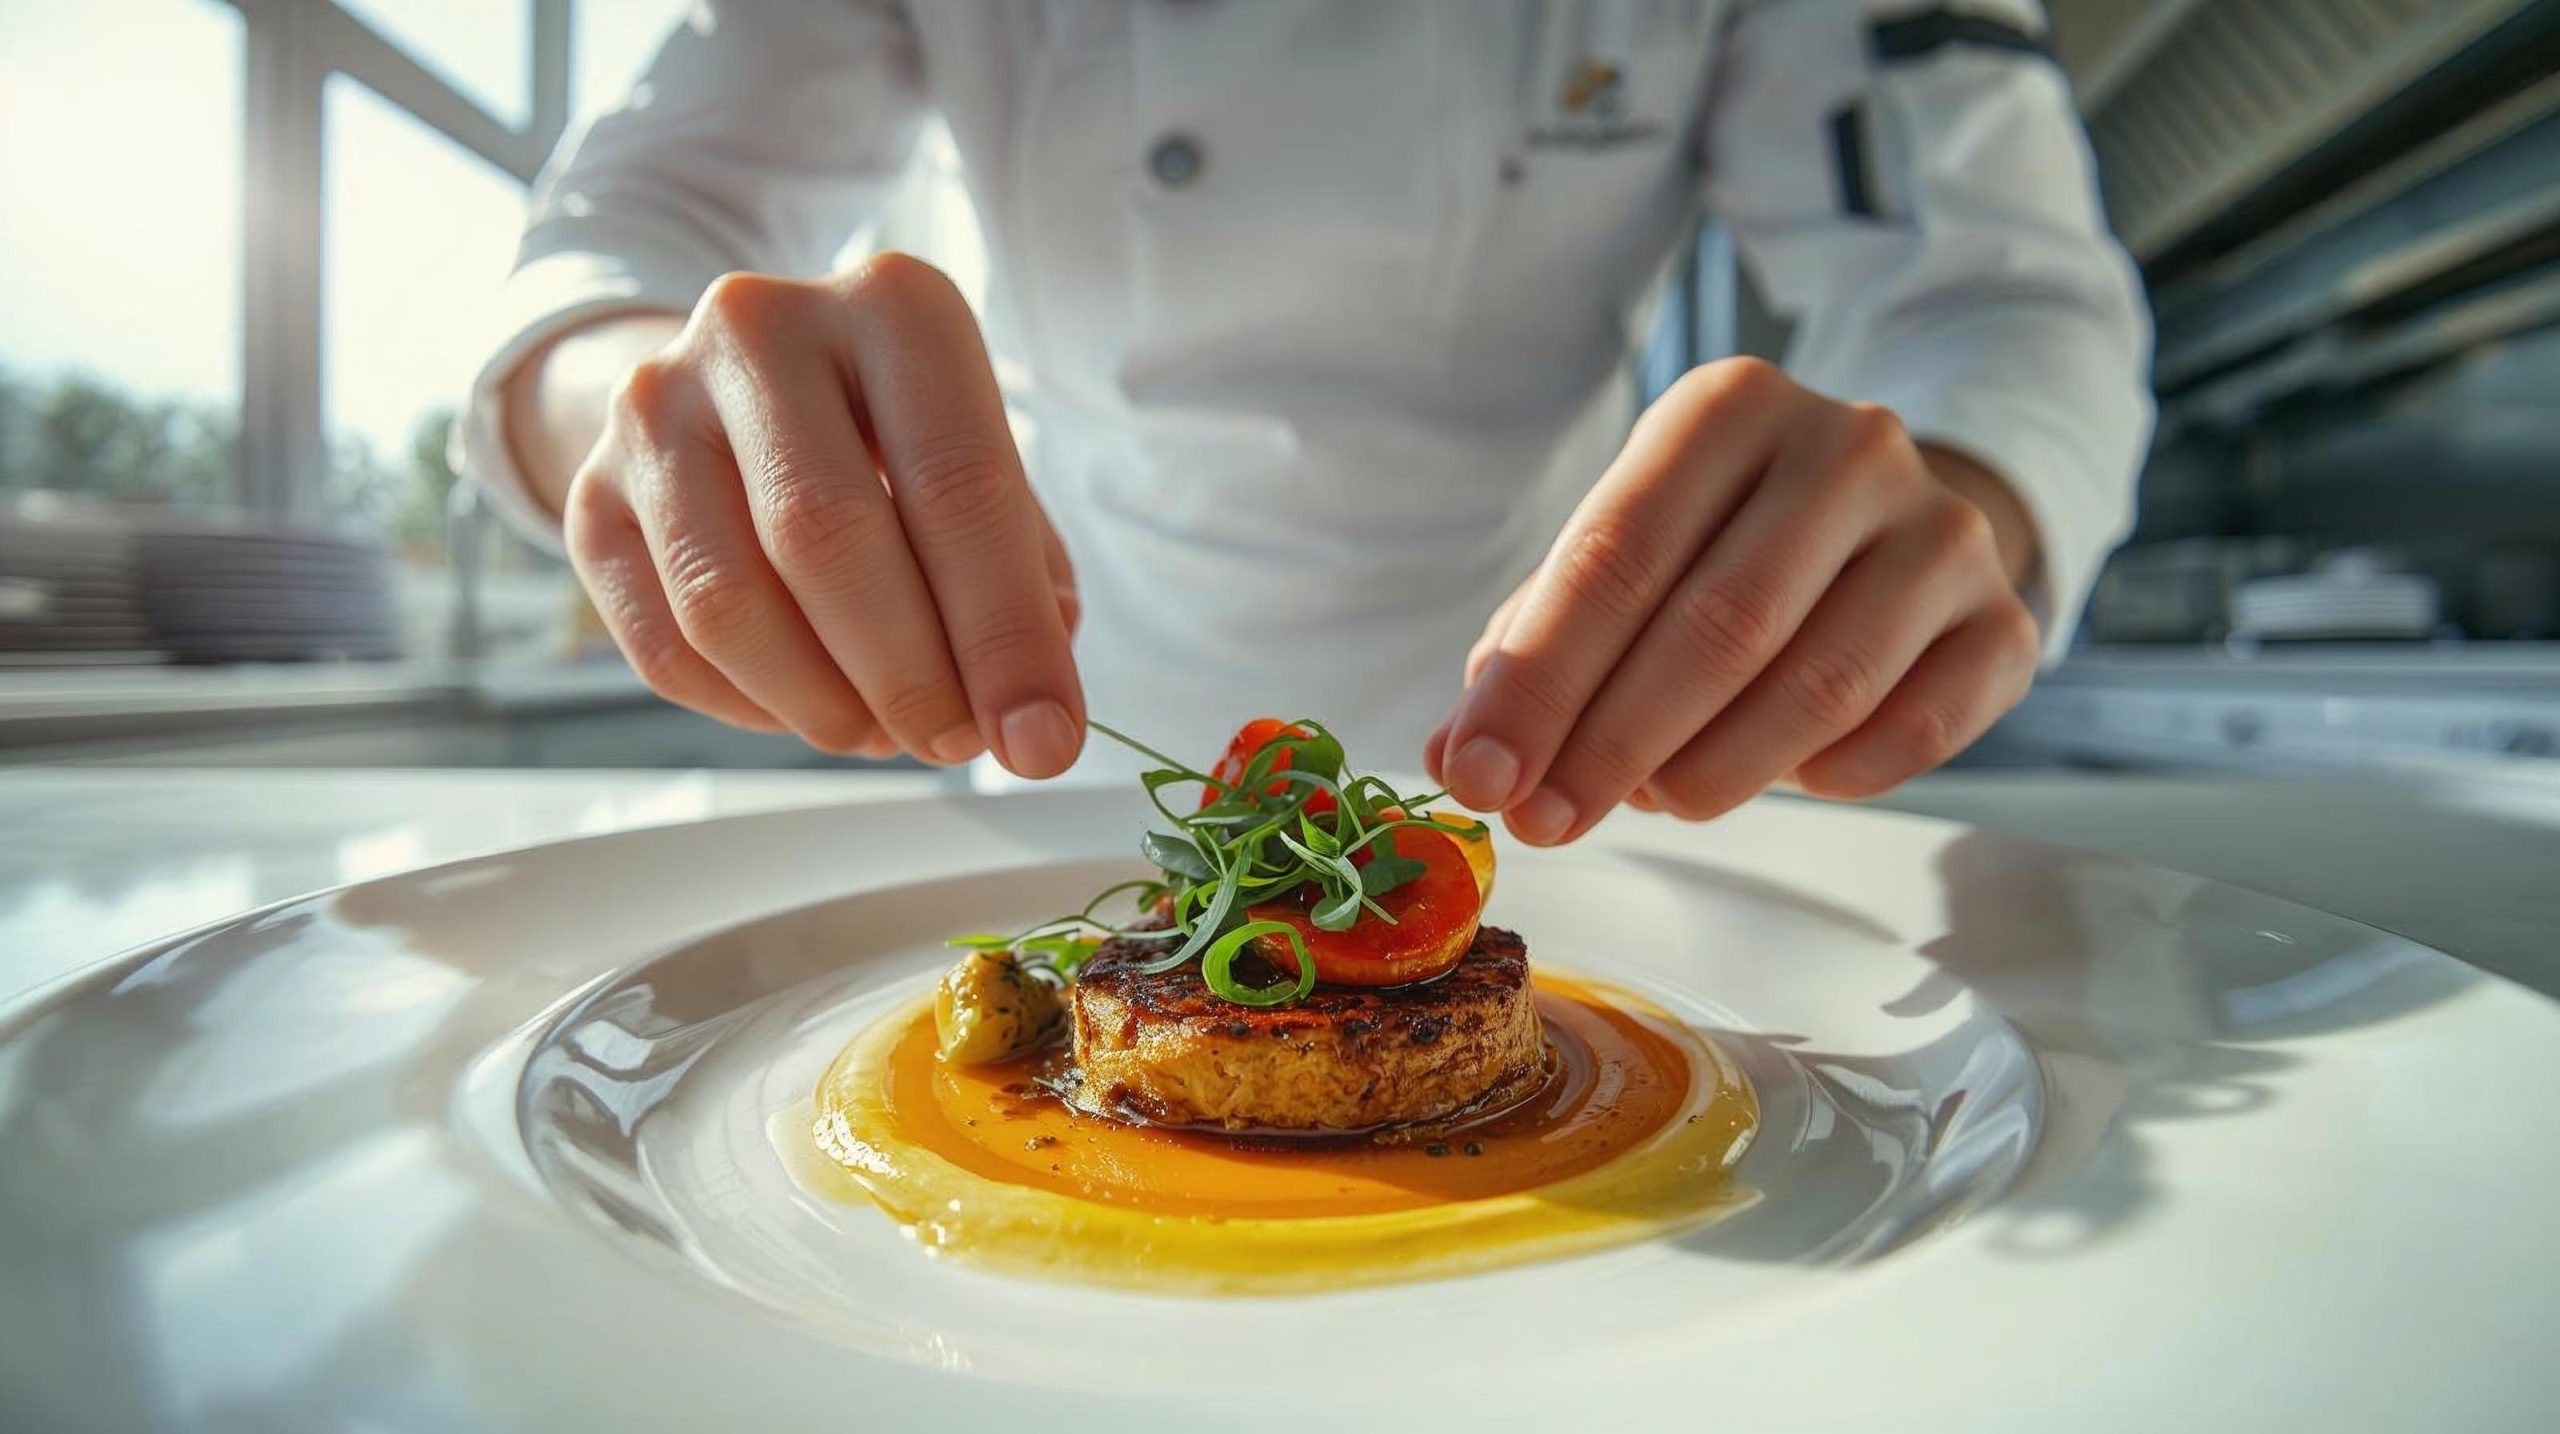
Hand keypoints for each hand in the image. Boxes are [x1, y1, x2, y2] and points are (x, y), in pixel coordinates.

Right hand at [536, 256, 1085, 774]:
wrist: (742, 387)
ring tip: (883, 732)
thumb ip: (1022, 583)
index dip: (1005, 635)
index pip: (956, 488)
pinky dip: (748, 707)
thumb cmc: (894, 441)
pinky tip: (803, 706)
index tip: (1040, 739)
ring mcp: (655, 407)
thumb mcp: (980, 470)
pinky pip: (665, 645)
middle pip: (827, 538)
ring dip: (822, 704)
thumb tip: (1028, 715)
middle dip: (908, 676)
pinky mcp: (590, 493)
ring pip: (727, 604)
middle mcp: (760, 329)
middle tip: (952, 744)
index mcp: (892, 308)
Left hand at [1425, 358, 2041, 843]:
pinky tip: (1787, 779)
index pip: (1616, 553)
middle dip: (1612, 742)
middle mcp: (1848, 447)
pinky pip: (1914, 728)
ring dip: (1716, 770)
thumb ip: (1537, 649)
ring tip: (1658, 799)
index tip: (1481, 775)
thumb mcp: (1625, 559)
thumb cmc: (1727, 547)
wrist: (1893, 524)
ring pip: (1817, 687)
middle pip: (1718, 624)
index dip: (1540, 679)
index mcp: (1729, 408)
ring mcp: (1942, 531)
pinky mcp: (2004, 620)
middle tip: (1548, 820)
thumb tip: (1462, 757)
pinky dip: (1830, 777)